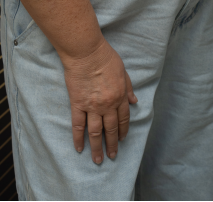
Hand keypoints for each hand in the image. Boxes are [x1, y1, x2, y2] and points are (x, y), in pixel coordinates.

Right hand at [62, 38, 137, 163]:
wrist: (87, 52)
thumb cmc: (106, 57)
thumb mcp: (123, 71)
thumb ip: (129, 87)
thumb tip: (134, 101)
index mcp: (120, 95)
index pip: (123, 118)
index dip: (123, 130)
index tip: (121, 140)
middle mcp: (108, 104)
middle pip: (111, 129)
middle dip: (112, 144)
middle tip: (111, 156)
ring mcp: (92, 106)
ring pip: (95, 132)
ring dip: (97, 147)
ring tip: (98, 160)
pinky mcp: (78, 104)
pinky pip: (78, 125)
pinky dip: (78, 138)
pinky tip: (79, 148)